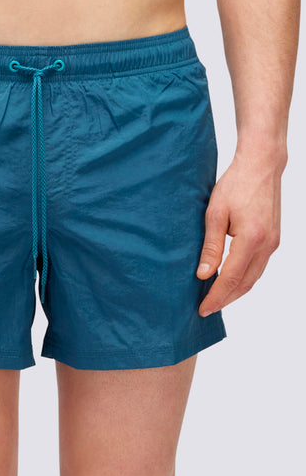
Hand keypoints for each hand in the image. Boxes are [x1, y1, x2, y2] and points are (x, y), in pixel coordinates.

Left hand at [196, 150, 283, 316]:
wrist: (262, 165)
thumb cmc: (236, 184)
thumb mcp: (215, 214)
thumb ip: (210, 246)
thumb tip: (203, 274)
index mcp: (251, 239)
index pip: (230, 278)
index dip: (215, 296)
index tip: (202, 309)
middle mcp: (266, 245)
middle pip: (244, 284)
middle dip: (225, 299)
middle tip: (206, 309)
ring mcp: (273, 243)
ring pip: (253, 278)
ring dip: (234, 292)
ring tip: (215, 300)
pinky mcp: (273, 239)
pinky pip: (258, 267)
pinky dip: (243, 279)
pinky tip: (229, 281)